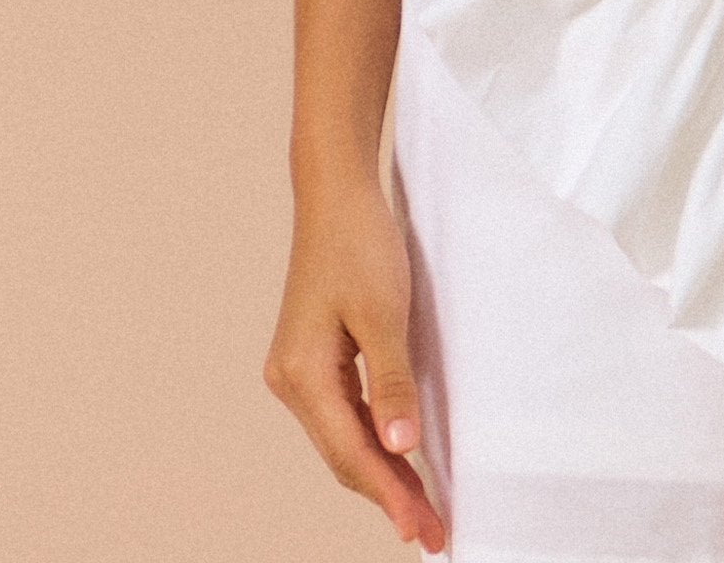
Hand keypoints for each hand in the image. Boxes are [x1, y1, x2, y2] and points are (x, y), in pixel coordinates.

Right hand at [262, 171, 446, 551]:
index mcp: (303, 374)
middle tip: (433, 531)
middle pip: (343, 455)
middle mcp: (290, 380)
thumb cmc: (360, 243)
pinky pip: (343, 414)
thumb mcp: (385, 313)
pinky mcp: (312, 358)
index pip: (351, 453)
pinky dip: (371, 439)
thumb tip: (400, 449)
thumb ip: (392, 383)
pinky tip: (397, 456)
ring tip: (423, 506)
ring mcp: (297, 370)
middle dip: (389, 494)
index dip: (390, 494)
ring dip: (381, 471)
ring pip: (342, 438)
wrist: (335, 193)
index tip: (423, 530)